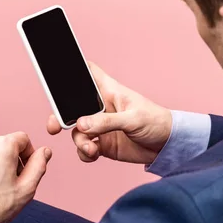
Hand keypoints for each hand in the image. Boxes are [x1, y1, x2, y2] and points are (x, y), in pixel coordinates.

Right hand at [47, 62, 171, 164]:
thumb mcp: (133, 119)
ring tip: (90, 148)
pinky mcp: (103, 144)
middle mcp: (101, 107)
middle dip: (60, 115)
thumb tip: (81, 125)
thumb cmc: (156, 122)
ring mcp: (100, 126)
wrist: (168, 147)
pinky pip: (84, 148)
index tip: (55, 73)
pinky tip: (93, 154)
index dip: (72, 68)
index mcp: (109, 91)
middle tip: (55, 126)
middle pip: (72, 106)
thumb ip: (106, 122)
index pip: (88, 73)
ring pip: (77, 131)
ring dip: (79, 140)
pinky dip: (85, 153)